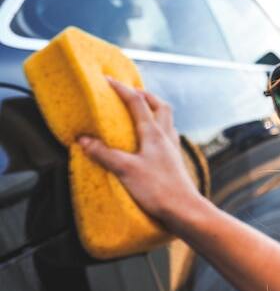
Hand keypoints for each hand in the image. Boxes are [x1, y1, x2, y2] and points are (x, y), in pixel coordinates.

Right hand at [77, 77, 203, 227]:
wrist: (184, 209)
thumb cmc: (158, 189)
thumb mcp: (125, 170)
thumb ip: (104, 154)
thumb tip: (84, 140)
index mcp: (154, 133)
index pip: (137, 102)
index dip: (122, 89)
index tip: (108, 80)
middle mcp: (166, 136)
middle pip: (160, 106)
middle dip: (145, 95)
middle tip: (131, 93)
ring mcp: (173, 148)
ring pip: (167, 120)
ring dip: (154, 111)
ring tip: (140, 113)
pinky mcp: (175, 161)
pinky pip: (168, 136)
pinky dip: (158, 130)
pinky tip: (150, 141)